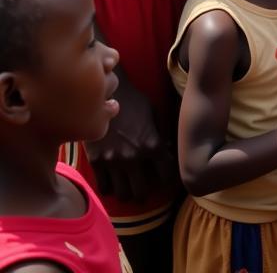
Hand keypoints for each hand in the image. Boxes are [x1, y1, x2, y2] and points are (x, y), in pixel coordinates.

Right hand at [85, 76, 174, 201]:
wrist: (104, 93)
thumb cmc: (133, 100)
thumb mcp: (154, 113)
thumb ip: (160, 134)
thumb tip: (166, 150)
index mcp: (152, 144)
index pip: (167, 174)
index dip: (169, 179)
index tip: (168, 179)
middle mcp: (133, 157)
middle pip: (142, 193)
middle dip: (146, 193)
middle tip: (145, 189)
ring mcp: (113, 162)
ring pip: (122, 194)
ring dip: (127, 193)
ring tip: (129, 188)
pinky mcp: (96, 161)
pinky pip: (103, 188)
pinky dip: (109, 188)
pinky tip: (113, 182)